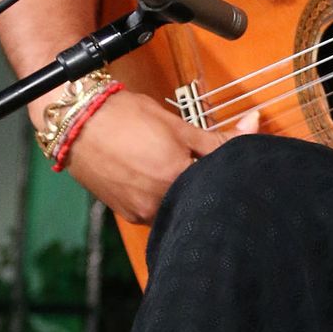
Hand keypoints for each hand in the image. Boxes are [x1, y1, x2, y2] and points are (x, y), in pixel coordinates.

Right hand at [44, 88, 259, 222]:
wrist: (76, 122)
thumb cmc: (125, 117)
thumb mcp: (178, 125)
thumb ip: (220, 137)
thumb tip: (256, 124)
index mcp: (177, 180)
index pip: (221, 187)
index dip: (229, 177)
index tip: (231, 168)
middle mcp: (159, 203)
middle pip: (199, 204)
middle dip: (206, 189)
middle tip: (202, 169)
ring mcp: (141, 212)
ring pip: (177, 209)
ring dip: (184, 194)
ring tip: (175, 171)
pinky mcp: (127, 214)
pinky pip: (155, 212)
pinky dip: (162, 198)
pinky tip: (156, 179)